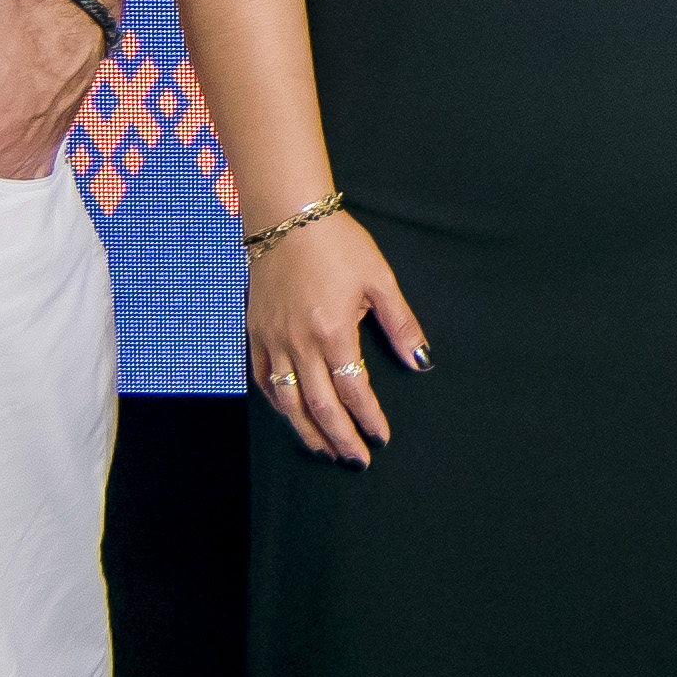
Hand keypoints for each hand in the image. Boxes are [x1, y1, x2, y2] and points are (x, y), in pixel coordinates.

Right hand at [247, 212, 429, 463]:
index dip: (370, 418)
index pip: (354, 391)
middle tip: (357, 460)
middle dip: (341, 439)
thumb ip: (401, 325)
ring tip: (326, 450)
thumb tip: (421, 361)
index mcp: (333, 332)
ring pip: (287, 402)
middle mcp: (298, 343)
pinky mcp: (255, 332)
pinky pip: (263, 380)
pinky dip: (278, 404)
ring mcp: (272, 340)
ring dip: (308, 431)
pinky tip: (291, 416)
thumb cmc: (337, 244)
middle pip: (320, 407)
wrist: (286, 216)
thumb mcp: (379, 281)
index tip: (382, 437)